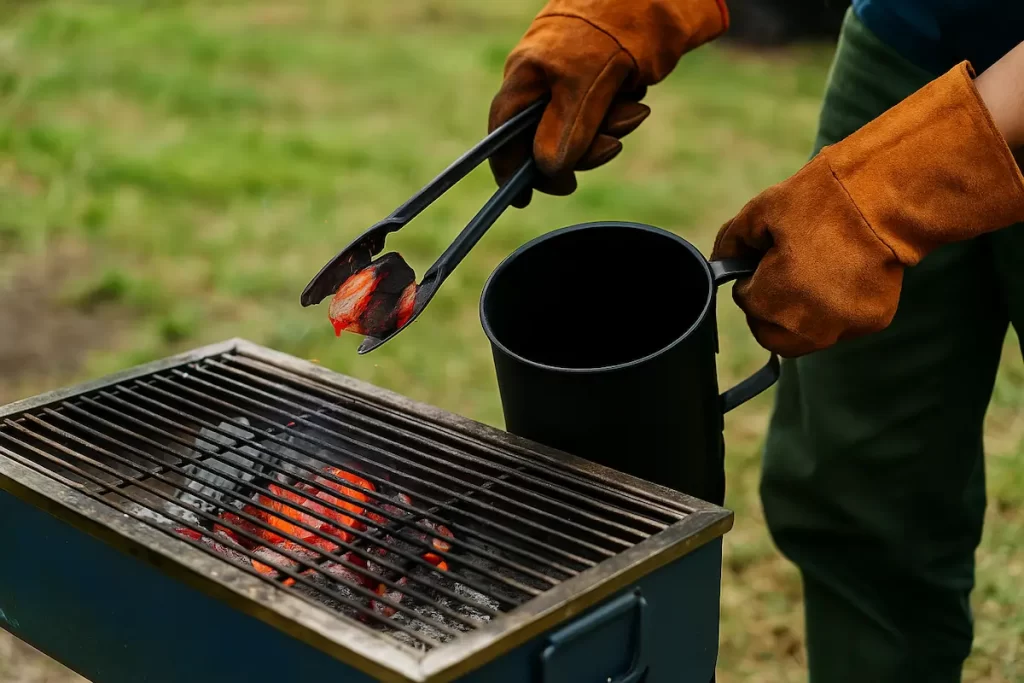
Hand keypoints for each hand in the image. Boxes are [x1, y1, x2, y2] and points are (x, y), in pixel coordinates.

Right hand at [489, 0, 729, 206]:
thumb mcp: (584, 85)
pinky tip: (634, 101)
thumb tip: (546, 171)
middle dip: (581, 150)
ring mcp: (567, 88)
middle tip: (610, 148)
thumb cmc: (609, 32)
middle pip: (545, 143)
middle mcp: (541, 86)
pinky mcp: (594, 89)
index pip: (504, 134)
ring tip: (631, 111)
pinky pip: (599, 122)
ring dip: (607, 132)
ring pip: (578, 135)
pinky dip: (618, 118)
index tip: (521, 200)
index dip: (509, 168)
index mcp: (525, 79)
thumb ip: (564, 130)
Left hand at [712, 61, 1023, 357]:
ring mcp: (843, 328)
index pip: (746, 302)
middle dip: (769, 306)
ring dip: (799, 314)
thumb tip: (719, 265)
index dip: (753, 277)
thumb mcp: (760, 213)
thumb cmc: (820, 201)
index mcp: (774, 301)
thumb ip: (730, 244)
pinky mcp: (871, 322)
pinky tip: (843, 276)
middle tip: (786, 271)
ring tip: (815, 273)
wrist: (886, 197)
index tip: (768, 257)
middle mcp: (808, 325)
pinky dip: (834, 310)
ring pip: (805, 337)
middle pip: (770, 332)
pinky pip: (840, 327)